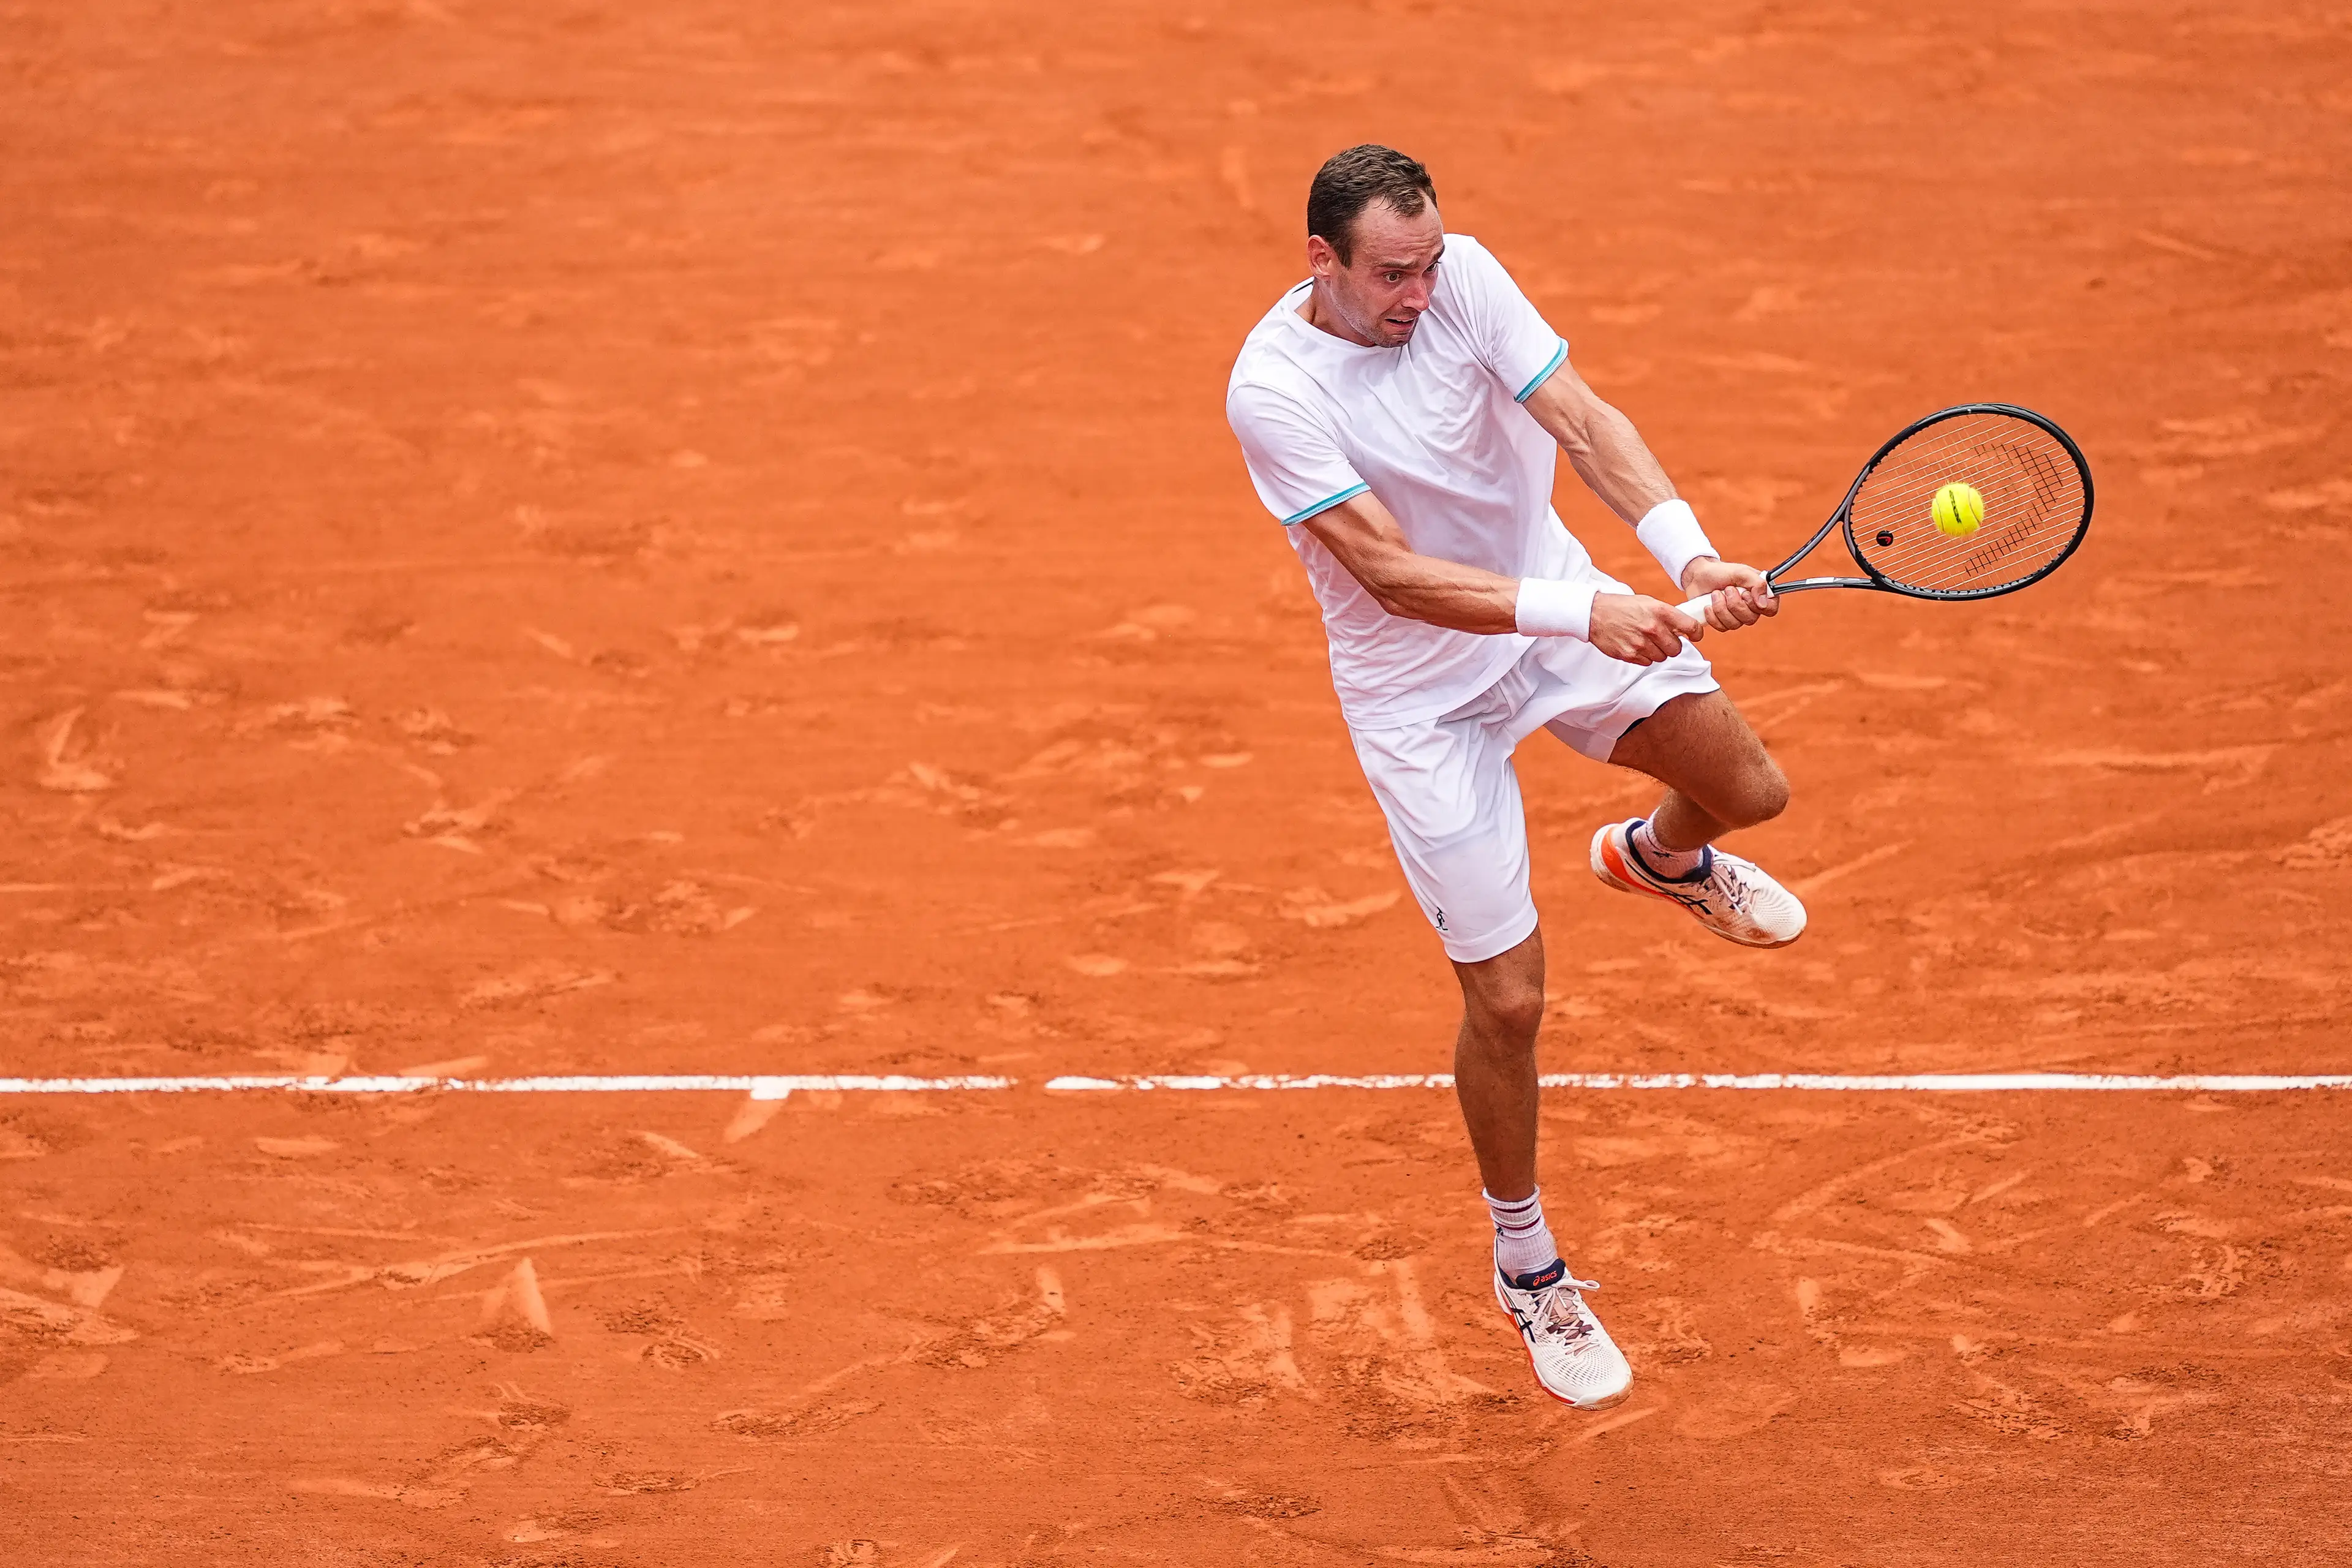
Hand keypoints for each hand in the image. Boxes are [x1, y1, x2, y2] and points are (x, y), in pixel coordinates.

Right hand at [1588, 592, 1703, 664]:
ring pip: (1661, 657)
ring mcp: (1641, 643)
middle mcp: (1652, 627)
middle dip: (1671, 645)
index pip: (1691, 627)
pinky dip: (1643, 656)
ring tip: (1644, 640)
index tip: (1694, 636)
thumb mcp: (1648, 602)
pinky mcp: (1630, 654)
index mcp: (1660, 611)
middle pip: (1676, 648)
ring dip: (1656, 651)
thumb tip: (1685, 629)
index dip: (1696, 633)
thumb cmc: (1623, 607)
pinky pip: (1647, 662)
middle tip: (1661, 638)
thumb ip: (1667, 615)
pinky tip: (1634, 645)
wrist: (1594, 614)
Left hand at [1680, 557, 1778, 631]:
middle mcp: (1751, 607)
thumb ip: (1756, 583)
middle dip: (1734, 604)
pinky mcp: (1722, 622)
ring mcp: (1736, 616)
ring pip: (1734, 625)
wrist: (1698, 576)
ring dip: (1721, 608)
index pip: (1771, 609)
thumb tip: (1763, 603)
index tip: (1746, 594)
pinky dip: (1713, 616)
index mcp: (1760, 594)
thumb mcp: (1741, 572)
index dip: (1759, 606)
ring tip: (1715, 593)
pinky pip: (1722, 628)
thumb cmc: (1722, 572)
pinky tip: (1708, 605)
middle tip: (1727, 589)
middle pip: (1750, 619)